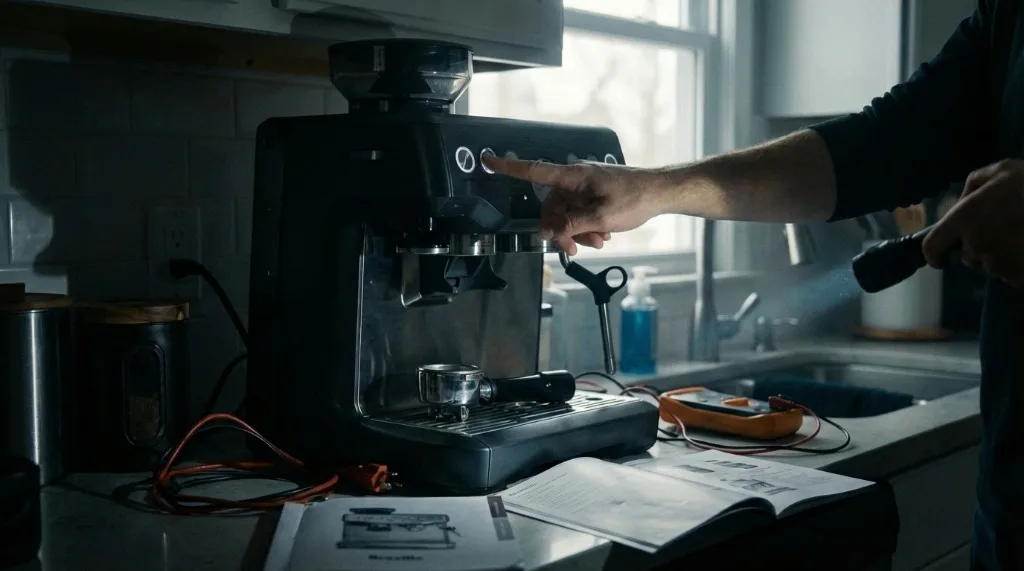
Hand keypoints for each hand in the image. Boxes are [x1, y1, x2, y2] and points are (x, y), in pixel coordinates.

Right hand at [482, 155, 667, 254]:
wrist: (661, 193)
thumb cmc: (634, 198)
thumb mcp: (601, 217)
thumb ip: (571, 225)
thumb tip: (548, 232)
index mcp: (573, 176)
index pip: (534, 171)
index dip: (509, 167)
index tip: (487, 159)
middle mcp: (575, 179)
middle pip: (551, 207)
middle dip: (560, 230)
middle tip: (572, 249)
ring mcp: (584, 187)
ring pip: (566, 215)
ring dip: (577, 232)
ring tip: (599, 242)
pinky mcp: (593, 195)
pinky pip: (579, 213)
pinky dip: (587, 227)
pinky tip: (603, 235)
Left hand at [923, 159, 1023, 286]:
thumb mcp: (1002, 169)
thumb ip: (974, 184)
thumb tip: (960, 203)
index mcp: (964, 220)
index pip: (933, 247)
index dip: (935, 254)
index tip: (941, 258)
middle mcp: (977, 246)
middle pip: (968, 258)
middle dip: (979, 248)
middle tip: (1002, 231)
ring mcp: (1000, 265)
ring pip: (992, 267)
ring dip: (1001, 256)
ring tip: (1021, 236)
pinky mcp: (1019, 277)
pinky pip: (1012, 276)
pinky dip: (1019, 265)